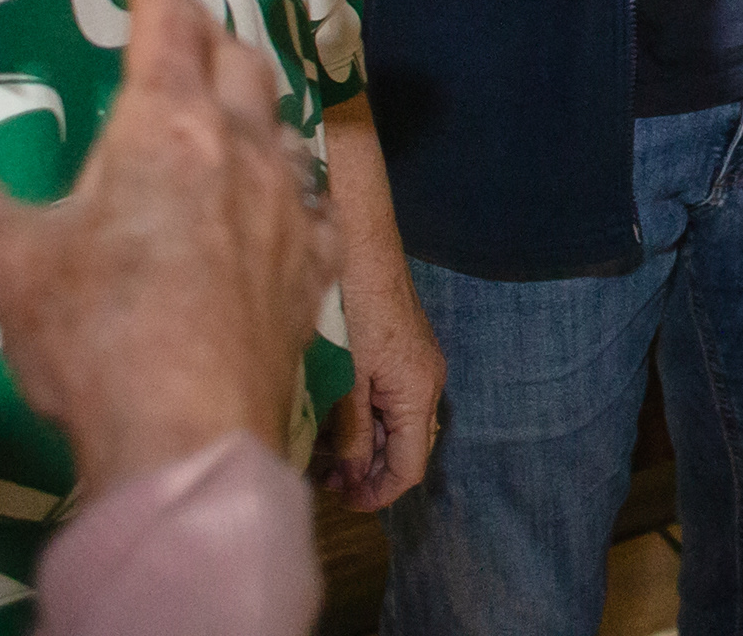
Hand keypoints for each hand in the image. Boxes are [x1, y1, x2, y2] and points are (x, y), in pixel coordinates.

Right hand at [0, 0, 337, 502]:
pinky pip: (310, 208)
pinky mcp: (310, 273)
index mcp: (168, 128)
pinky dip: (290, 189)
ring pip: (282, 128)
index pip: (167, 28)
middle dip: (209, 35)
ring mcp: (287, 211)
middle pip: (236, 65)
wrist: (188, 436)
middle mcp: (242, 151)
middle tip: (184, 26)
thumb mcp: (7, 263)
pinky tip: (281, 208)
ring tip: (233, 105)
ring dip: (255, 106)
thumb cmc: (95, 334)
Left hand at [315, 104, 441, 511]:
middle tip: (320, 482)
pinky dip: (361, 419)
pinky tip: (328, 418)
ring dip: (360, 447)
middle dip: (364, 473)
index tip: (340, 504)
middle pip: (403, 448)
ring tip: (318, 456)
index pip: (408, 467)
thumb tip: (345, 475)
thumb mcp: (347, 375)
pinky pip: (386, 399)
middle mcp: (425, 381)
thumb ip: (348, 430)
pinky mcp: (400, 347)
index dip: (376, 495)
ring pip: (392, 424)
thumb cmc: (355, 301)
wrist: (362, 238)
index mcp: (418, 391)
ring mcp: (414, 363)